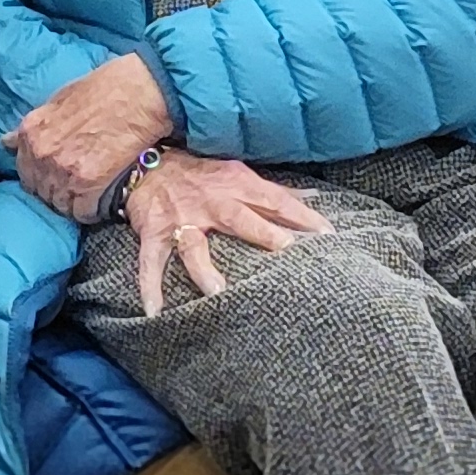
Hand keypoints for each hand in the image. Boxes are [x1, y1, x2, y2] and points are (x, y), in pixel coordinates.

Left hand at [7, 53, 171, 217]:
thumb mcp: (59, 100)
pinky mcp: (87, 184)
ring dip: (75, 202)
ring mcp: (62, 171)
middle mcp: (41, 154)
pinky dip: (93, 209)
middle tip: (79, 185)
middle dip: (57, 191)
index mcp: (31, 133)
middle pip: (41, 193)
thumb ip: (34, 127)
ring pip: (61, 205)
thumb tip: (6, 143)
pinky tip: (104, 196)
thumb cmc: (105, 89)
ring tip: (94, 191)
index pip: (25, 173)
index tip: (59, 176)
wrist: (139, 93)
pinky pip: (82, 212)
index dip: (43, 177)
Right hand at [123, 155, 332, 316]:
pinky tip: (154, 310)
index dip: (301, 216)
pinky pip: (150, 261)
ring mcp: (182, 220)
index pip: (274, 200)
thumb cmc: (202, 173)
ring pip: (193, 246)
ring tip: (217, 292)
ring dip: (204, 268)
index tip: (327, 233)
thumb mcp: (239, 174)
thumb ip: (276, 191)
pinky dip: (149, 285)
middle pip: (239, 219)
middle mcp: (211, 203)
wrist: (148, 164)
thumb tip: (314, 199)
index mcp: (236, 185)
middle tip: (287, 250)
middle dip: (262, 233)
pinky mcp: (155, 234)